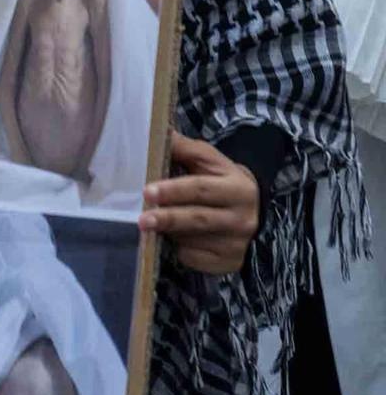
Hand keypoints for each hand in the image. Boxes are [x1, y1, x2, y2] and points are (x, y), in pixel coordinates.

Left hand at [142, 131, 259, 274]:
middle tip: (142, 219)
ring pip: (193, 240)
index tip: (148, 191)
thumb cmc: (220, 181)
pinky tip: (169, 241)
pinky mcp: (227, 263)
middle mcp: (243, 218)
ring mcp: (237, 244)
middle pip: (198, 218)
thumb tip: (156, 132)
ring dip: (168, 233)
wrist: (252, 212)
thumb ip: (184, 148)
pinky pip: (193, 258)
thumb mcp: (209, 161)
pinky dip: (178, 249)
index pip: (202, 189)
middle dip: (167, 218)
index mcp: (238, 188)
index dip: (173, 190)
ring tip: (149, 225)